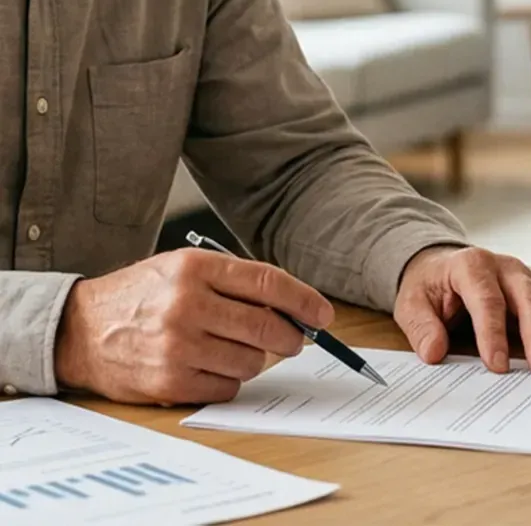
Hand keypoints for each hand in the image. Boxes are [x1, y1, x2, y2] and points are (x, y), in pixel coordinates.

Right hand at [55, 249, 333, 404]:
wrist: (81, 329)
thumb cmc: (143, 295)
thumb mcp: (183, 268)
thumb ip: (235, 283)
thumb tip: (293, 309)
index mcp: (195, 268)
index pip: (267, 283)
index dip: (304, 300)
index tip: (323, 314)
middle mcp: (187, 305)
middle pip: (267, 328)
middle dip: (291, 337)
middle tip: (294, 339)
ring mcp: (178, 346)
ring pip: (252, 362)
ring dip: (254, 359)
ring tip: (231, 347)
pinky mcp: (170, 382)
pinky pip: (228, 387)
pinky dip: (229, 379)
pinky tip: (209, 365)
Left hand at [393, 246, 530, 374]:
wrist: (442, 267)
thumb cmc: (430, 287)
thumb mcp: (412, 303)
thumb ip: (422, 326)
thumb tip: (433, 352)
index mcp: (471, 266)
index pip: (486, 299)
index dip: (492, 333)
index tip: (497, 366)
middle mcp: (505, 268)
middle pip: (530, 297)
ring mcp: (527, 277)